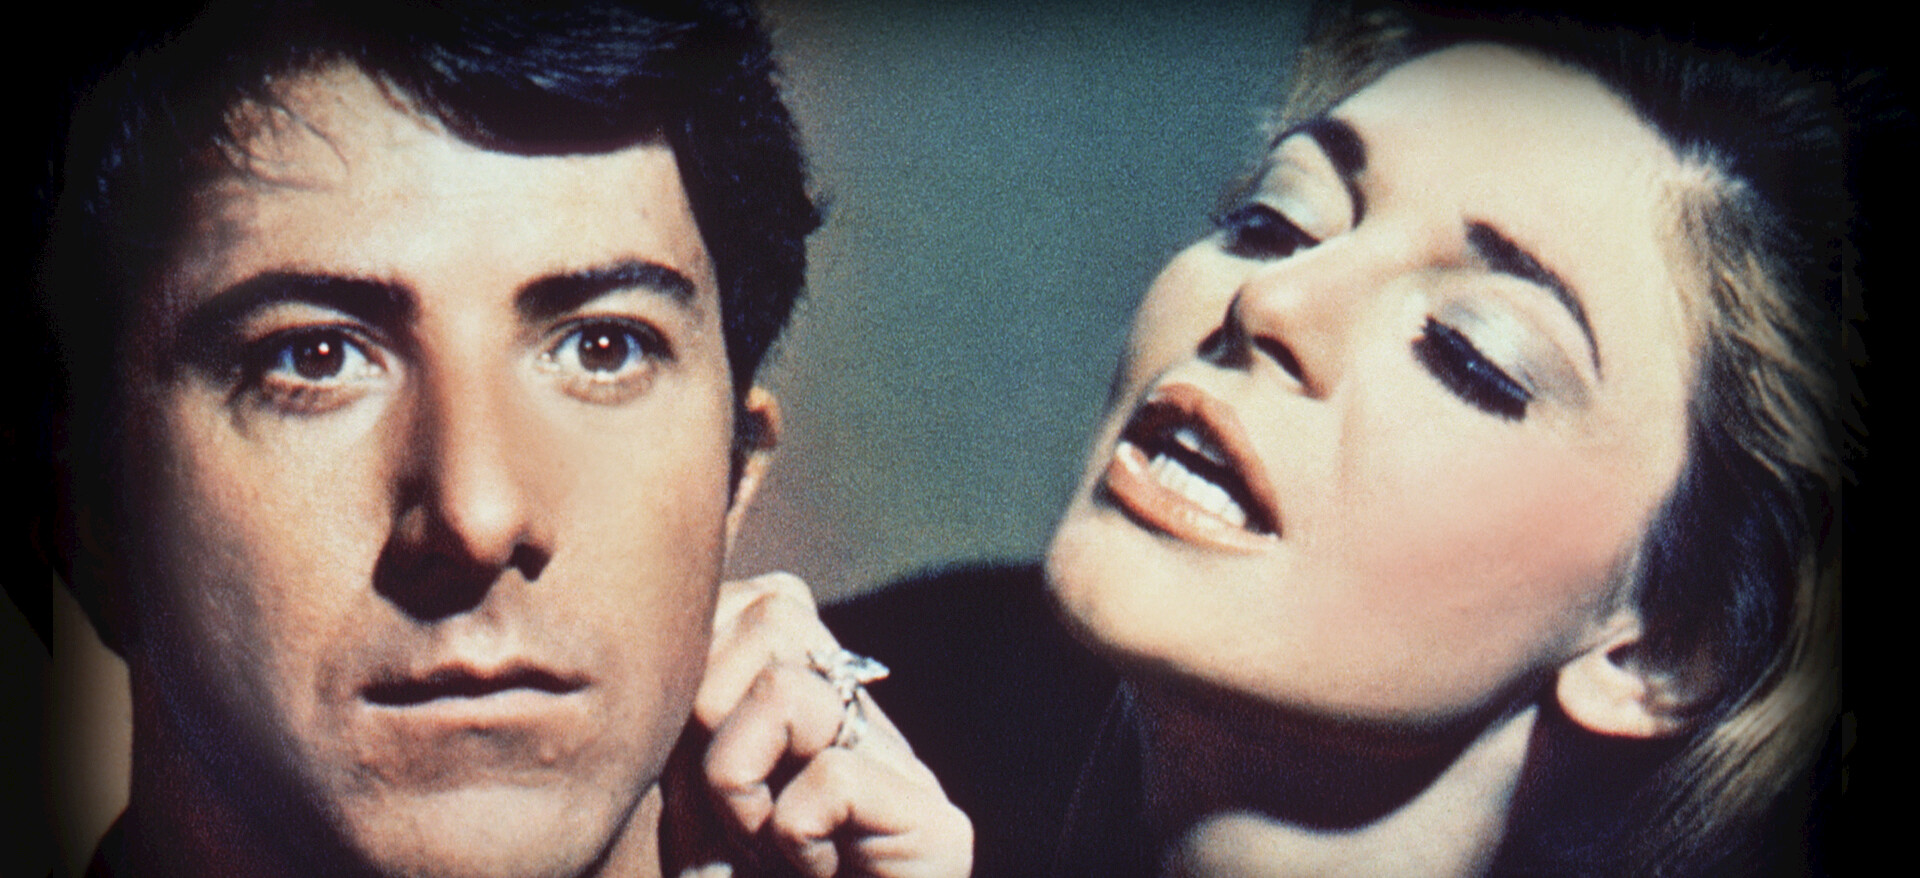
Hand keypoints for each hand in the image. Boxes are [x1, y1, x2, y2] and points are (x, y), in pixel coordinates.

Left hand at [668, 572, 971, 877]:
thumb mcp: (683, 801)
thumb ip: (691, 720)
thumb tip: (688, 626)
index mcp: (808, 711)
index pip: (758, 598)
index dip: (697, 659)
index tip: (682, 763)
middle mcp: (866, 726)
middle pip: (775, 613)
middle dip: (706, 711)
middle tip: (717, 808)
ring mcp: (908, 773)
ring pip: (790, 687)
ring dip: (733, 779)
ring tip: (754, 845)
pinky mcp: (937, 828)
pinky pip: (830, 778)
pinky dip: (789, 836)